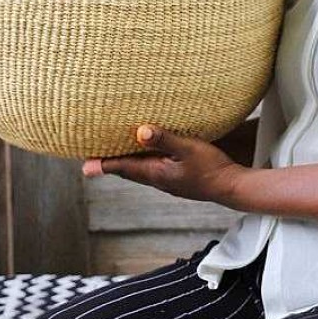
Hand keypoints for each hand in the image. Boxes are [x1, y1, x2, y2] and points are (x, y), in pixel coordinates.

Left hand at [82, 125, 243, 206]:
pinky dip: (142, 162)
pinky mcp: (178, 179)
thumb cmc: (212, 168)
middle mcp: (159, 180)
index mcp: (157, 173)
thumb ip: (165, 139)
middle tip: (92, 160)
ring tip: (113, 155)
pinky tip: (147, 155)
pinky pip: (152, 170)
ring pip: (140, 171)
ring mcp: (168, 182)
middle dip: (110, 164)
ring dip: (126, 163)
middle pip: (128, 171)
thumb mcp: (189, 149)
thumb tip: (140, 131)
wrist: (233, 188)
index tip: (85, 166)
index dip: (104, 165)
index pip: (124, 168)